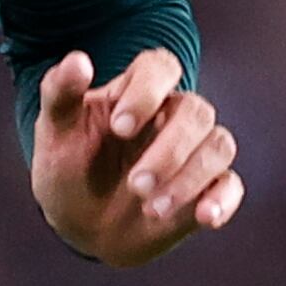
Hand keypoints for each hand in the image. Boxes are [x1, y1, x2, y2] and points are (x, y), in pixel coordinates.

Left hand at [28, 50, 240, 266]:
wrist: (79, 224)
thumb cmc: (68, 167)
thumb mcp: (55, 132)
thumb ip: (60, 93)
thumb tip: (77, 61)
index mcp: (136, 91)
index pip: (160, 67)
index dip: (148, 91)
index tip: (119, 128)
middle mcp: (172, 116)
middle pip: (196, 111)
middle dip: (170, 149)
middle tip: (135, 185)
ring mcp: (193, 153)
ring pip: (219, 146)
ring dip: (191, 178)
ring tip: (152, 209)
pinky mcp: (206, 189)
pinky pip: (230, 185)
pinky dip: (222, 200)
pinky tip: (204, 217)